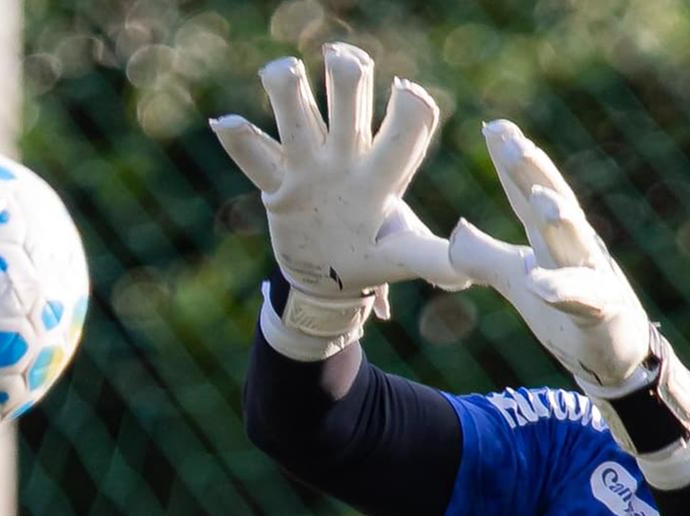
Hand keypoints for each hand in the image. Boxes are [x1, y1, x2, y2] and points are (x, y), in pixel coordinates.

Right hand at [211, 43, 468, 358]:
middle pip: (349, 102)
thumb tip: (466, 273)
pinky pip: (256, 159)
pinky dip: (239, 140)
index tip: (407, 94)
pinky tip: (223, 121)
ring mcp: (310, 166)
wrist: (330, 279)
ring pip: (299, 118)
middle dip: (348, 78)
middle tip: (342, 62)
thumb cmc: (373, 256)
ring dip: (289, 91)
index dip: (409, 109)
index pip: (405, 129)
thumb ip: (432, 259)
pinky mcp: (278, 184)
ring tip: (282, 72)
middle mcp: (347, 156)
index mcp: (384, 172)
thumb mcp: (402, 257)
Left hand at [445, 120, 653, 391]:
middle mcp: (575, 247)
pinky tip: (537, 283)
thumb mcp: (518, 280)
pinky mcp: (602, 312)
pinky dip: (560, 290)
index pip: (528, 193)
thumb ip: (484, 256)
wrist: (614, 358)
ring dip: (559, 218)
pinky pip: (581, 300)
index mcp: (553, 237)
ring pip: (575, 242)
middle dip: (532, 170)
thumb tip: (456, 229)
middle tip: (509, 138)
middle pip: (552, 202)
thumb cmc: (569, 313)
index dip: (511, 162)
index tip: (493, 126)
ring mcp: (593, 276)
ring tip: (538, 197)